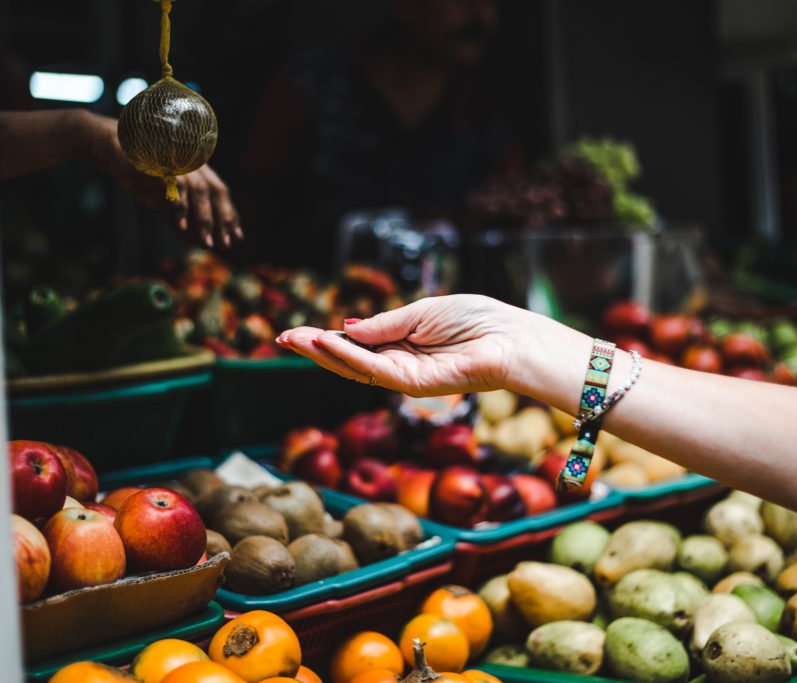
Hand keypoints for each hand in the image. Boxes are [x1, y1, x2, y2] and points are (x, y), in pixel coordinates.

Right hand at [82, 112, 241, 248]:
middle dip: (222, 219)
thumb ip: (178, 218)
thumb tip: (196, 240)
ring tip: (206, 242)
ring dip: (203, 218)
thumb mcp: (159, 200)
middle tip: (226, 244)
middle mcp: (190, 161)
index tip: (237, 237)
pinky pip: (175, 185)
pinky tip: (180, 227)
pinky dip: (179, 206)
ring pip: (200, 189)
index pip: (220, 191)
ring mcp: (175, 159)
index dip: (229, 214)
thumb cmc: (134, 171)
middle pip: (216, 190)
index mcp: (194, 167)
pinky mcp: (159, 160)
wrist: (104, 145)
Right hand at [277, 294, 536, 395]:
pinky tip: (327, 342)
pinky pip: (375, 371)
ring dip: (323, 354)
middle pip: (348, 361)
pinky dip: (349, 357)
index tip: (297, 332)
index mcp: (402, 345)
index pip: (356, 346)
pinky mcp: (416, 386)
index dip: (326, 340)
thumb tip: (347, 328)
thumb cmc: (478, 320)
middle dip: (315, 349)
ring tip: (295, 339)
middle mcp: (400, 364)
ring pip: (355, 369)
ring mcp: (406, 377)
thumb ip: (383, 326)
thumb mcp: (421, 313)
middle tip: (283, 339)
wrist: (513, 338)